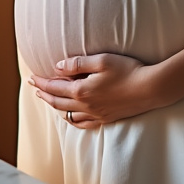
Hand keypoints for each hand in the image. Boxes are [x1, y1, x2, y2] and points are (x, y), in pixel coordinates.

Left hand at [27, 53, 170, 128]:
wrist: (151, 88)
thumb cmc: (128, 70)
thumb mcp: (101, 60)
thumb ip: (77, 64)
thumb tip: (58, 67)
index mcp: (82, 90)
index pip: (54, 87)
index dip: (41, 82)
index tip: (32, 77)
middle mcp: (86, 106)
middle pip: (57, 101)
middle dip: (44, 93)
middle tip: (35, 87)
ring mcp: (96, 114)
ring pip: (68, 114)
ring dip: (55, 106)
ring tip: (49, 99)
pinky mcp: (106, 119)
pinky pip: (82, 123)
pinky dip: (71, 119)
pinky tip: (70, 116)